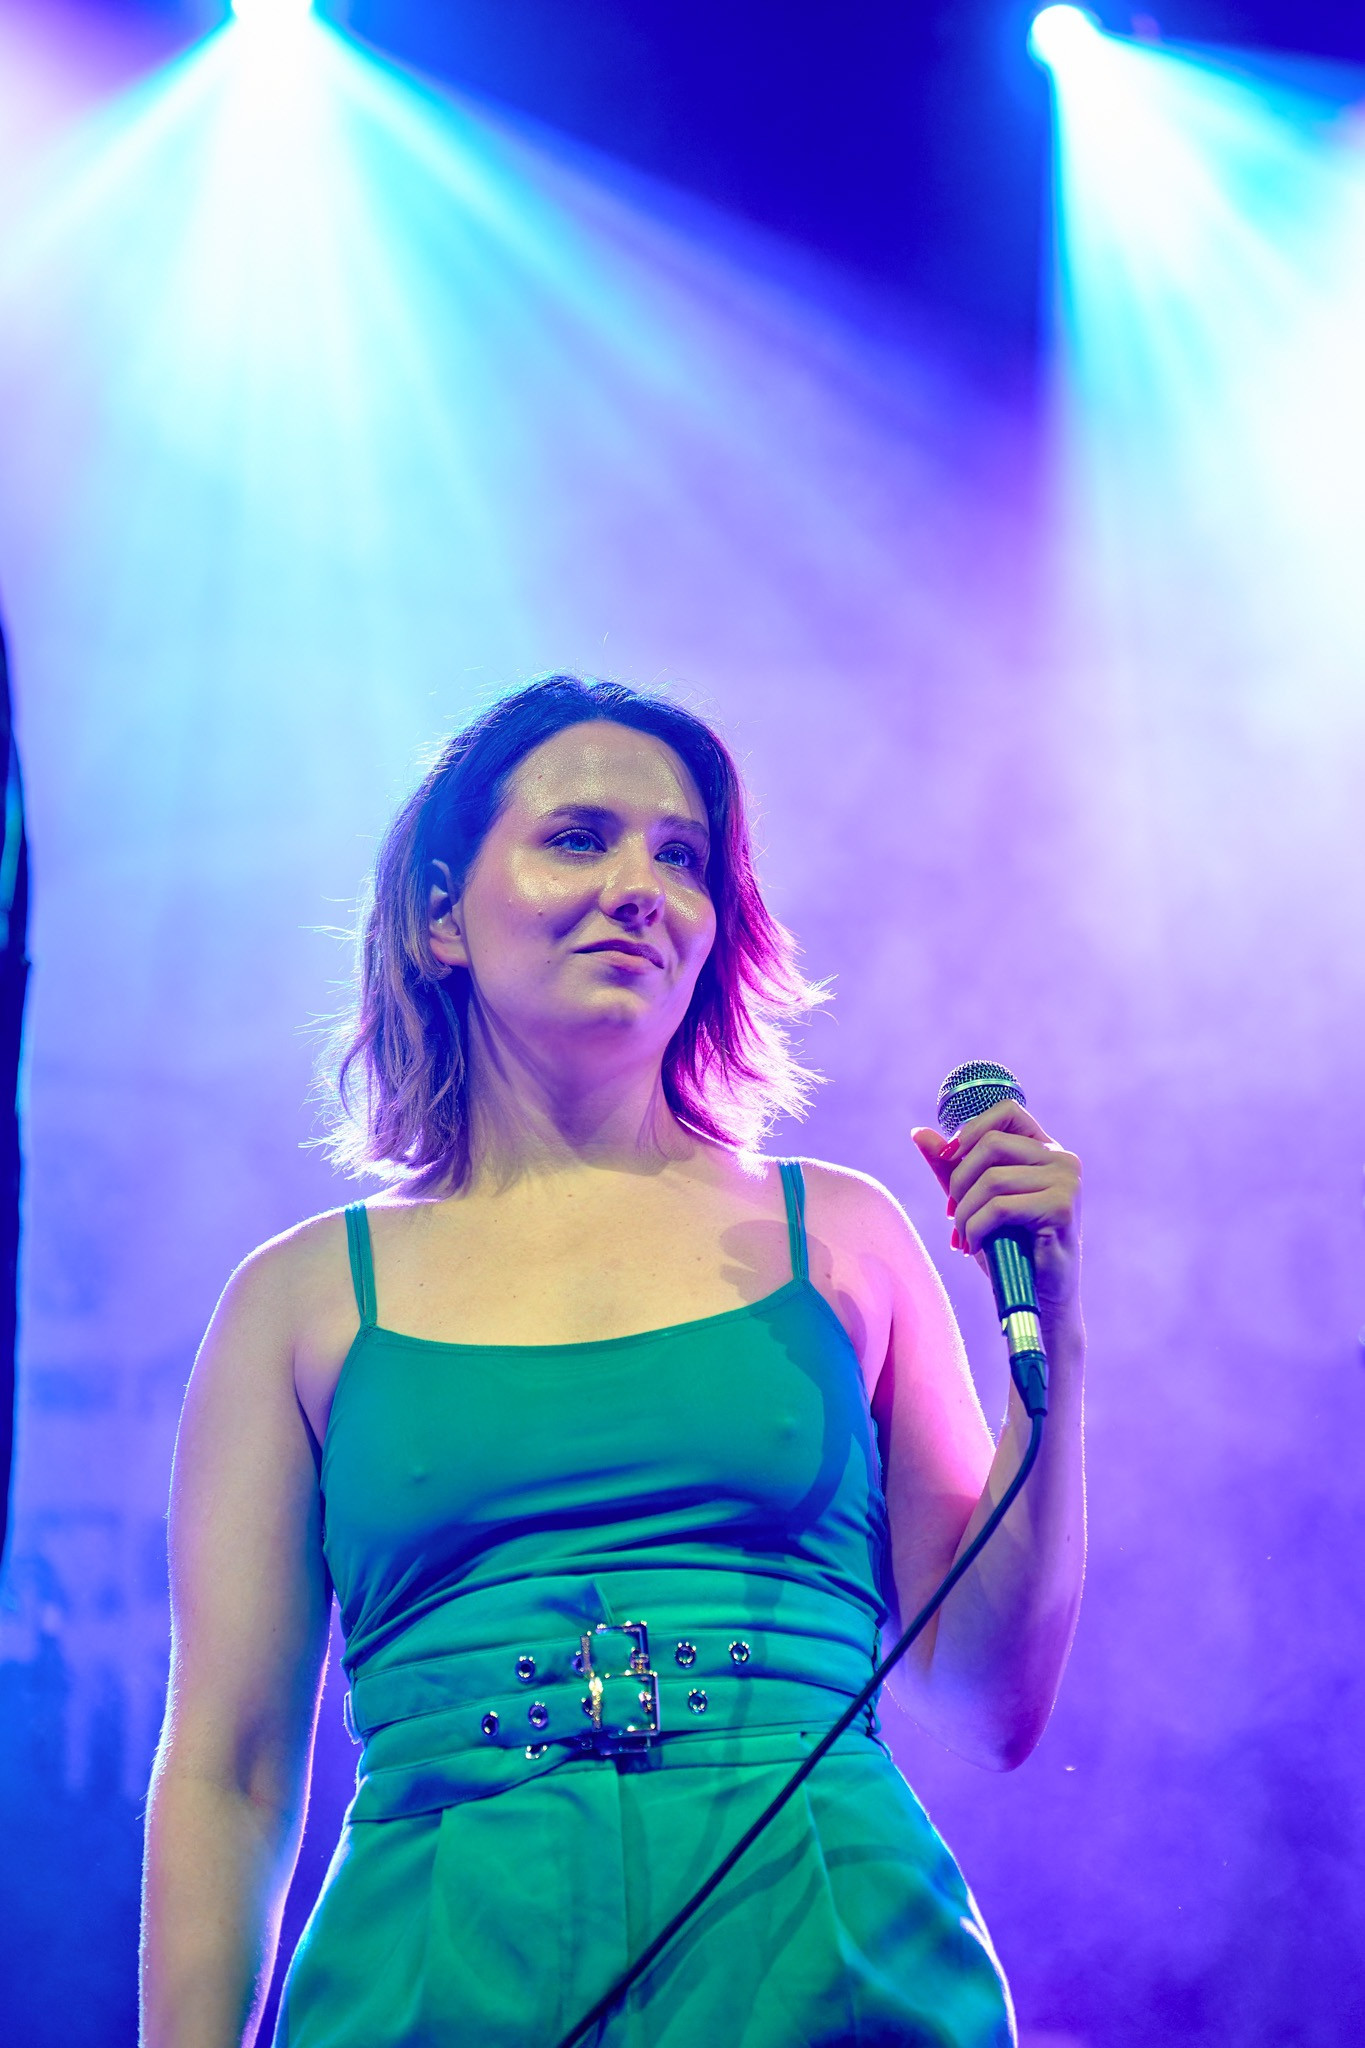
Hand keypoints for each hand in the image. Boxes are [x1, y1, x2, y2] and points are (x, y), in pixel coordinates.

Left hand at [911, 1099, 1082, 1324]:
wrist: (1038, 1298)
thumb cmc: (1009, 1249)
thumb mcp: (975, 1202)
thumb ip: (950, 1167)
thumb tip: (919, 1133)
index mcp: (1045, 1150)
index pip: (1007, 1111)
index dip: (970, 1129)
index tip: (948, 1159)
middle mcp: (1062, 1159)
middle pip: (991, 1144)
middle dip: (959, 1181)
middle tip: (954, 1215)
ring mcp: (1067, 1182)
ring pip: (991, 1179)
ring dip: (965, 1213)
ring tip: (964, 1237)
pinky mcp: (1062, 1208)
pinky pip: (1000, 1207)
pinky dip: (977, 1228)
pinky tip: (976, 1246)